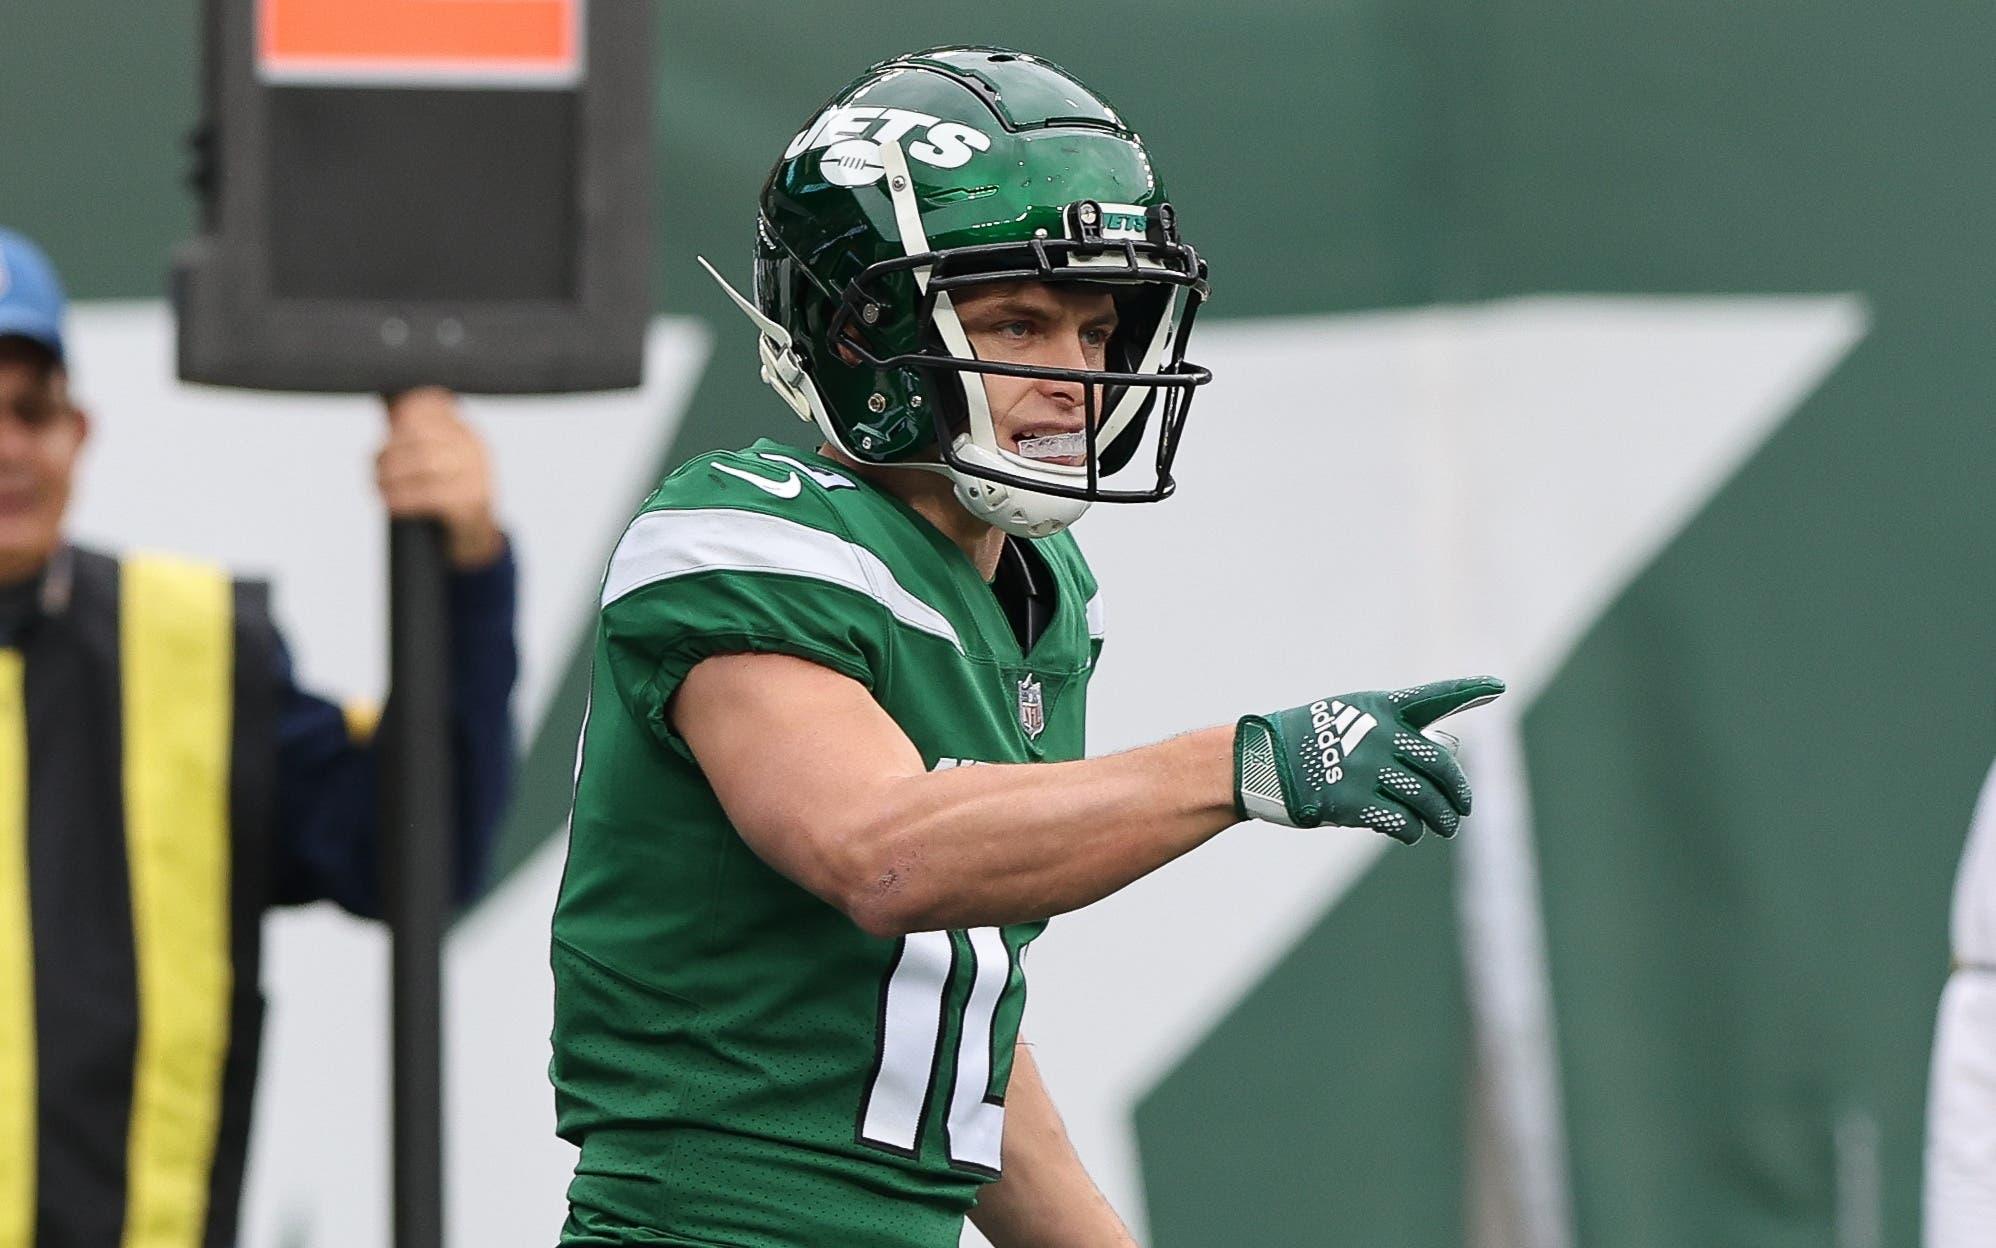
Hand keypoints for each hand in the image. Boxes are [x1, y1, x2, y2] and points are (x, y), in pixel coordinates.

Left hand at [377, 387, 504, 568]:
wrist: (475, 536)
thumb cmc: (448, 494)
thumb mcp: (441, 460)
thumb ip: (418, 437)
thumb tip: (389, 408)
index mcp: (467, 433)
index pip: (434, 408)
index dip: (407, 411)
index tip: (390, 423)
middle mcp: (474, 450)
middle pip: (424, 438)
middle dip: (391, 450)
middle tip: (374, 465)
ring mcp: (477, 476)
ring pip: (427, 464)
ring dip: (392, 475)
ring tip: (378, 484)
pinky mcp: (471, 503)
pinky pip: (431, 495)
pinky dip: (403, 497)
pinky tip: (388, 501)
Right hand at [1234, 676, 1505, 842]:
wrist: (1260, 761)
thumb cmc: (1307, 740)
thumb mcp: (1348, 718)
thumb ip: (1391, 732)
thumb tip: (1439, 759)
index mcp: (1380, 707)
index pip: (1434, 696)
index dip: (1469, 689)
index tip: (1499, 686)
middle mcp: (1379, 734)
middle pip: (1440, 766)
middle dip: (1459, 791)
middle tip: (1464, 806)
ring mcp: (1367, 768)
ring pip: (1427, 800)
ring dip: (1443, 818)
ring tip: (1447, 826)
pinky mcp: (1354, 802)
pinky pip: (1402, 822)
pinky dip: (1413, 831)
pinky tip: (1412, 833)